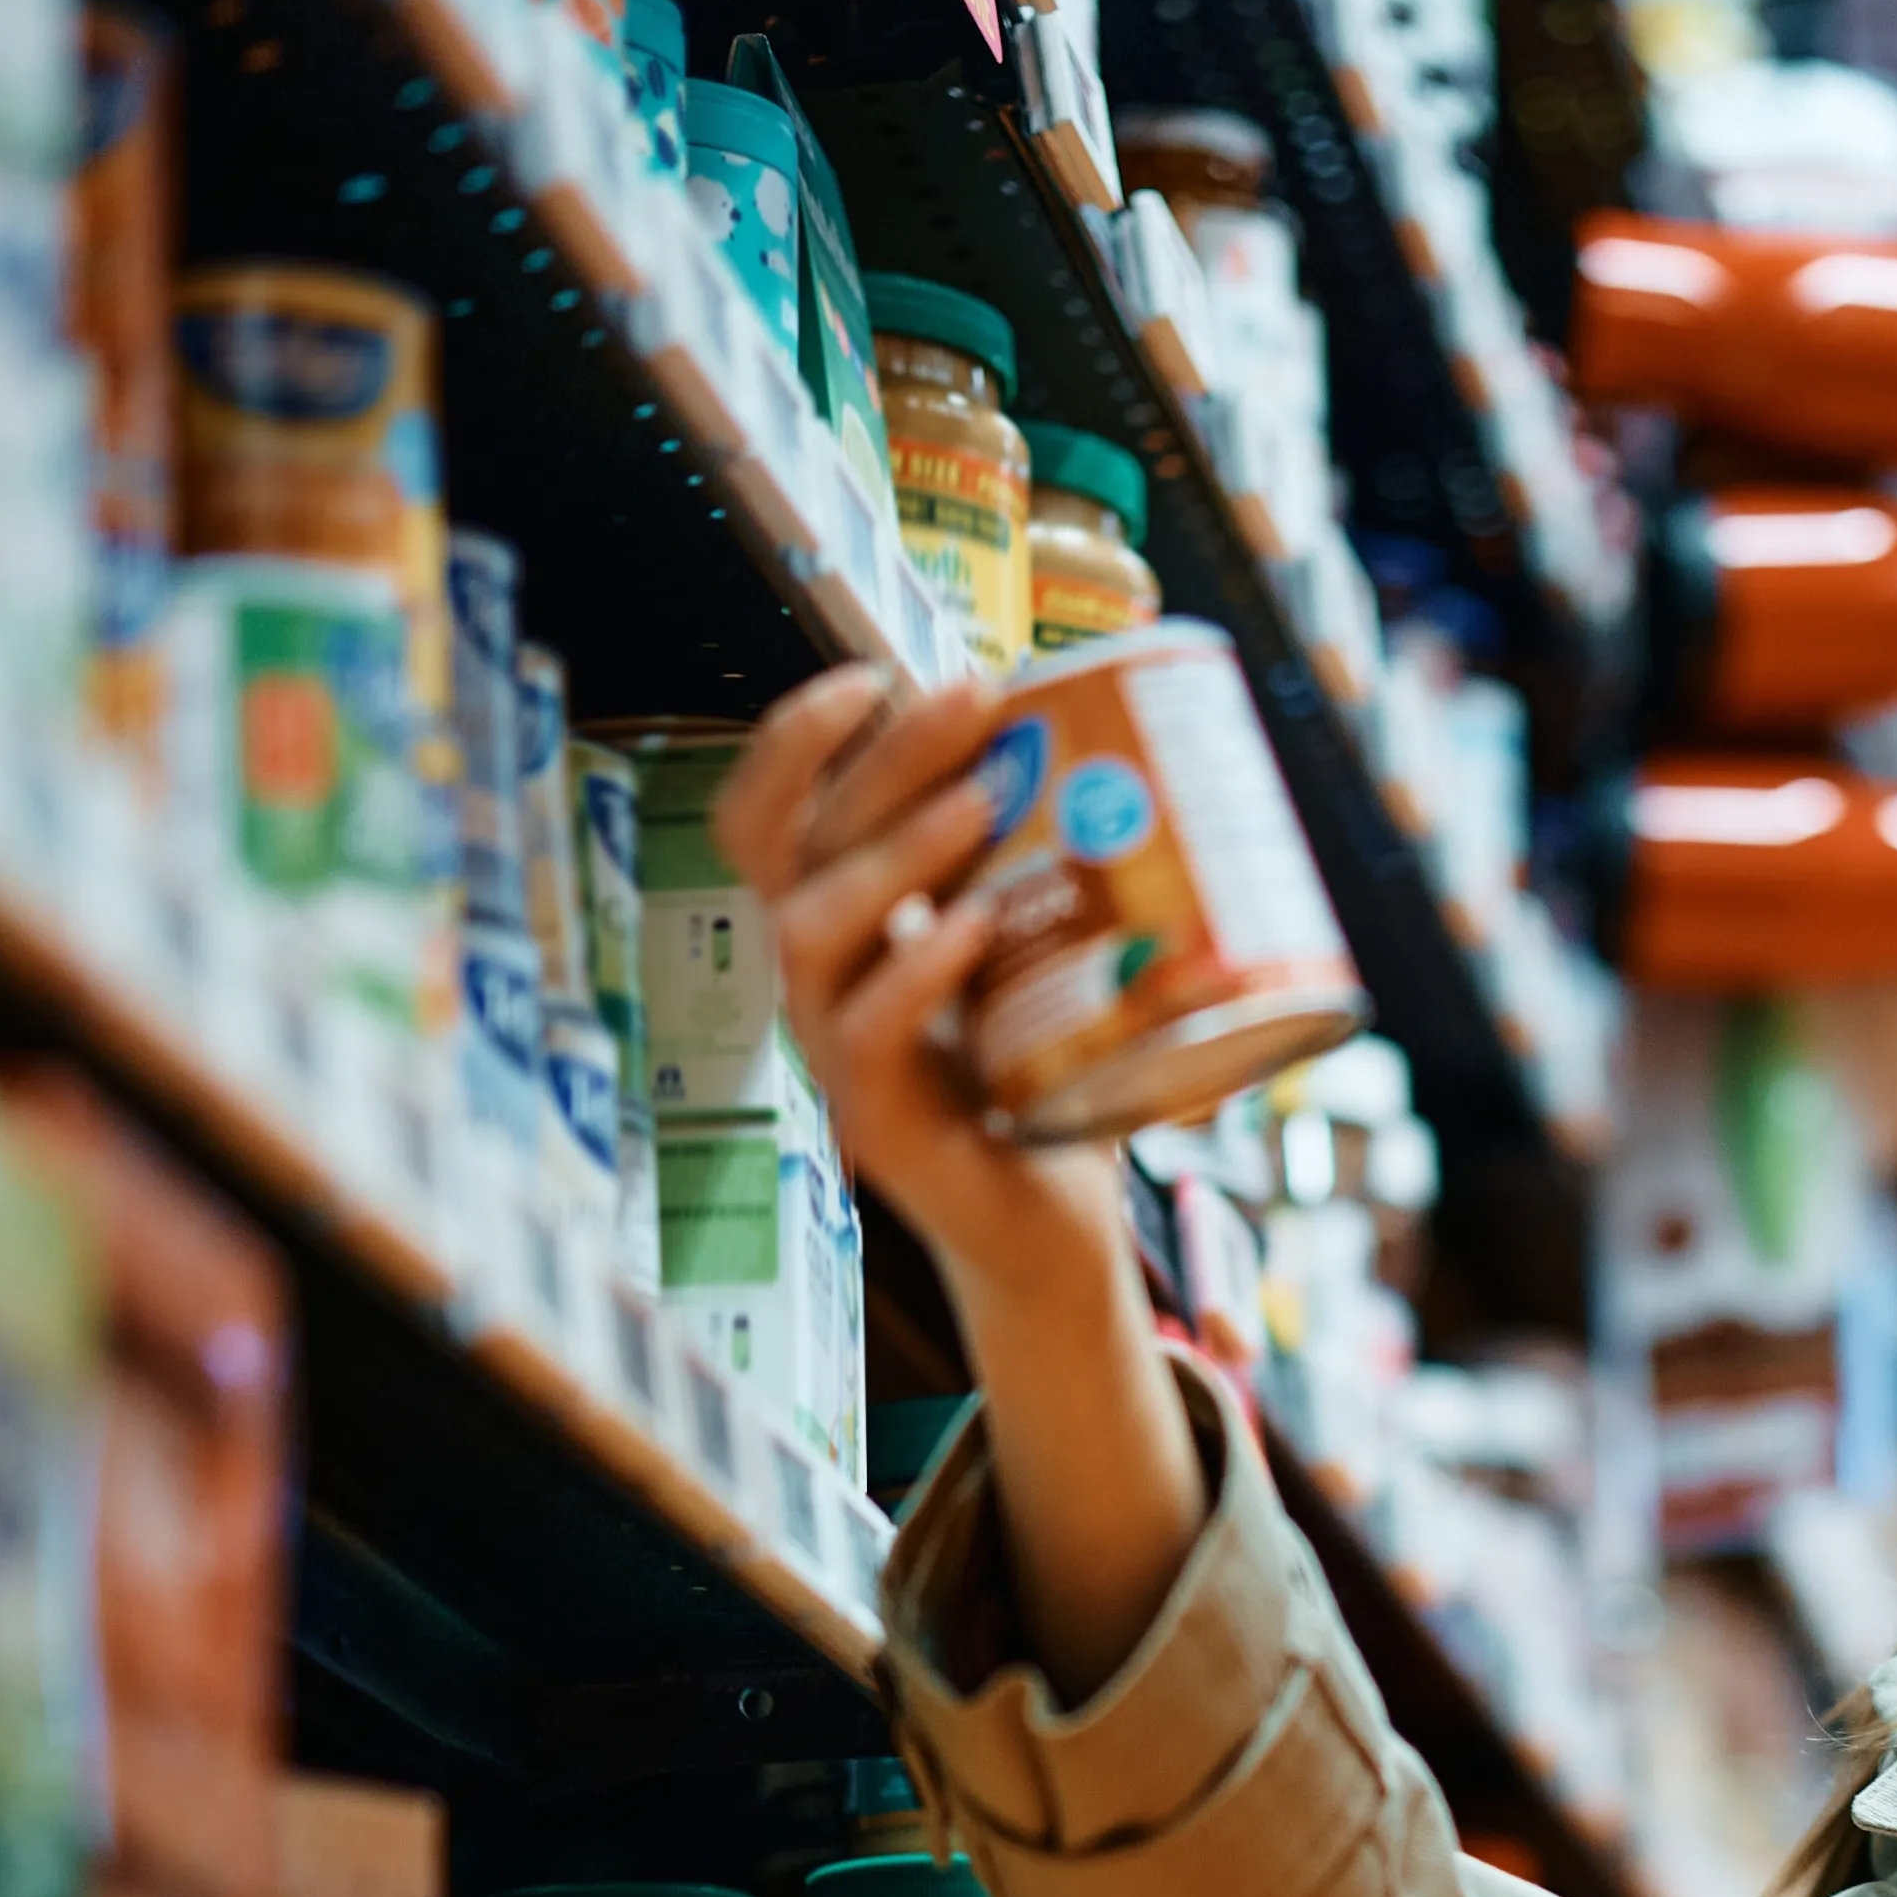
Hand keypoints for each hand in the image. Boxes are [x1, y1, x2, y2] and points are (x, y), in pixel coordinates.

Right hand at [711, 662, 1136, 1356]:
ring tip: (977, 804)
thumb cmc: (1042, 1072)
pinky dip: (916, 969)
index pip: (769, 813)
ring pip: (812, 928)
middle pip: (804, 844)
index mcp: (841, 926)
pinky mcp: (873, 1121)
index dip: (796, 739)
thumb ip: (1043, 858)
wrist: (1052, 1221)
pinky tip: (973, 927)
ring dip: (892, 854)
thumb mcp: (1036, 947)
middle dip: (884, 760)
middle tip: (971, 702)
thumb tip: (1127, 726)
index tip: (880, 675)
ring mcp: (834, 1050)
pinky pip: (867, 1031)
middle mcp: (818, 979)